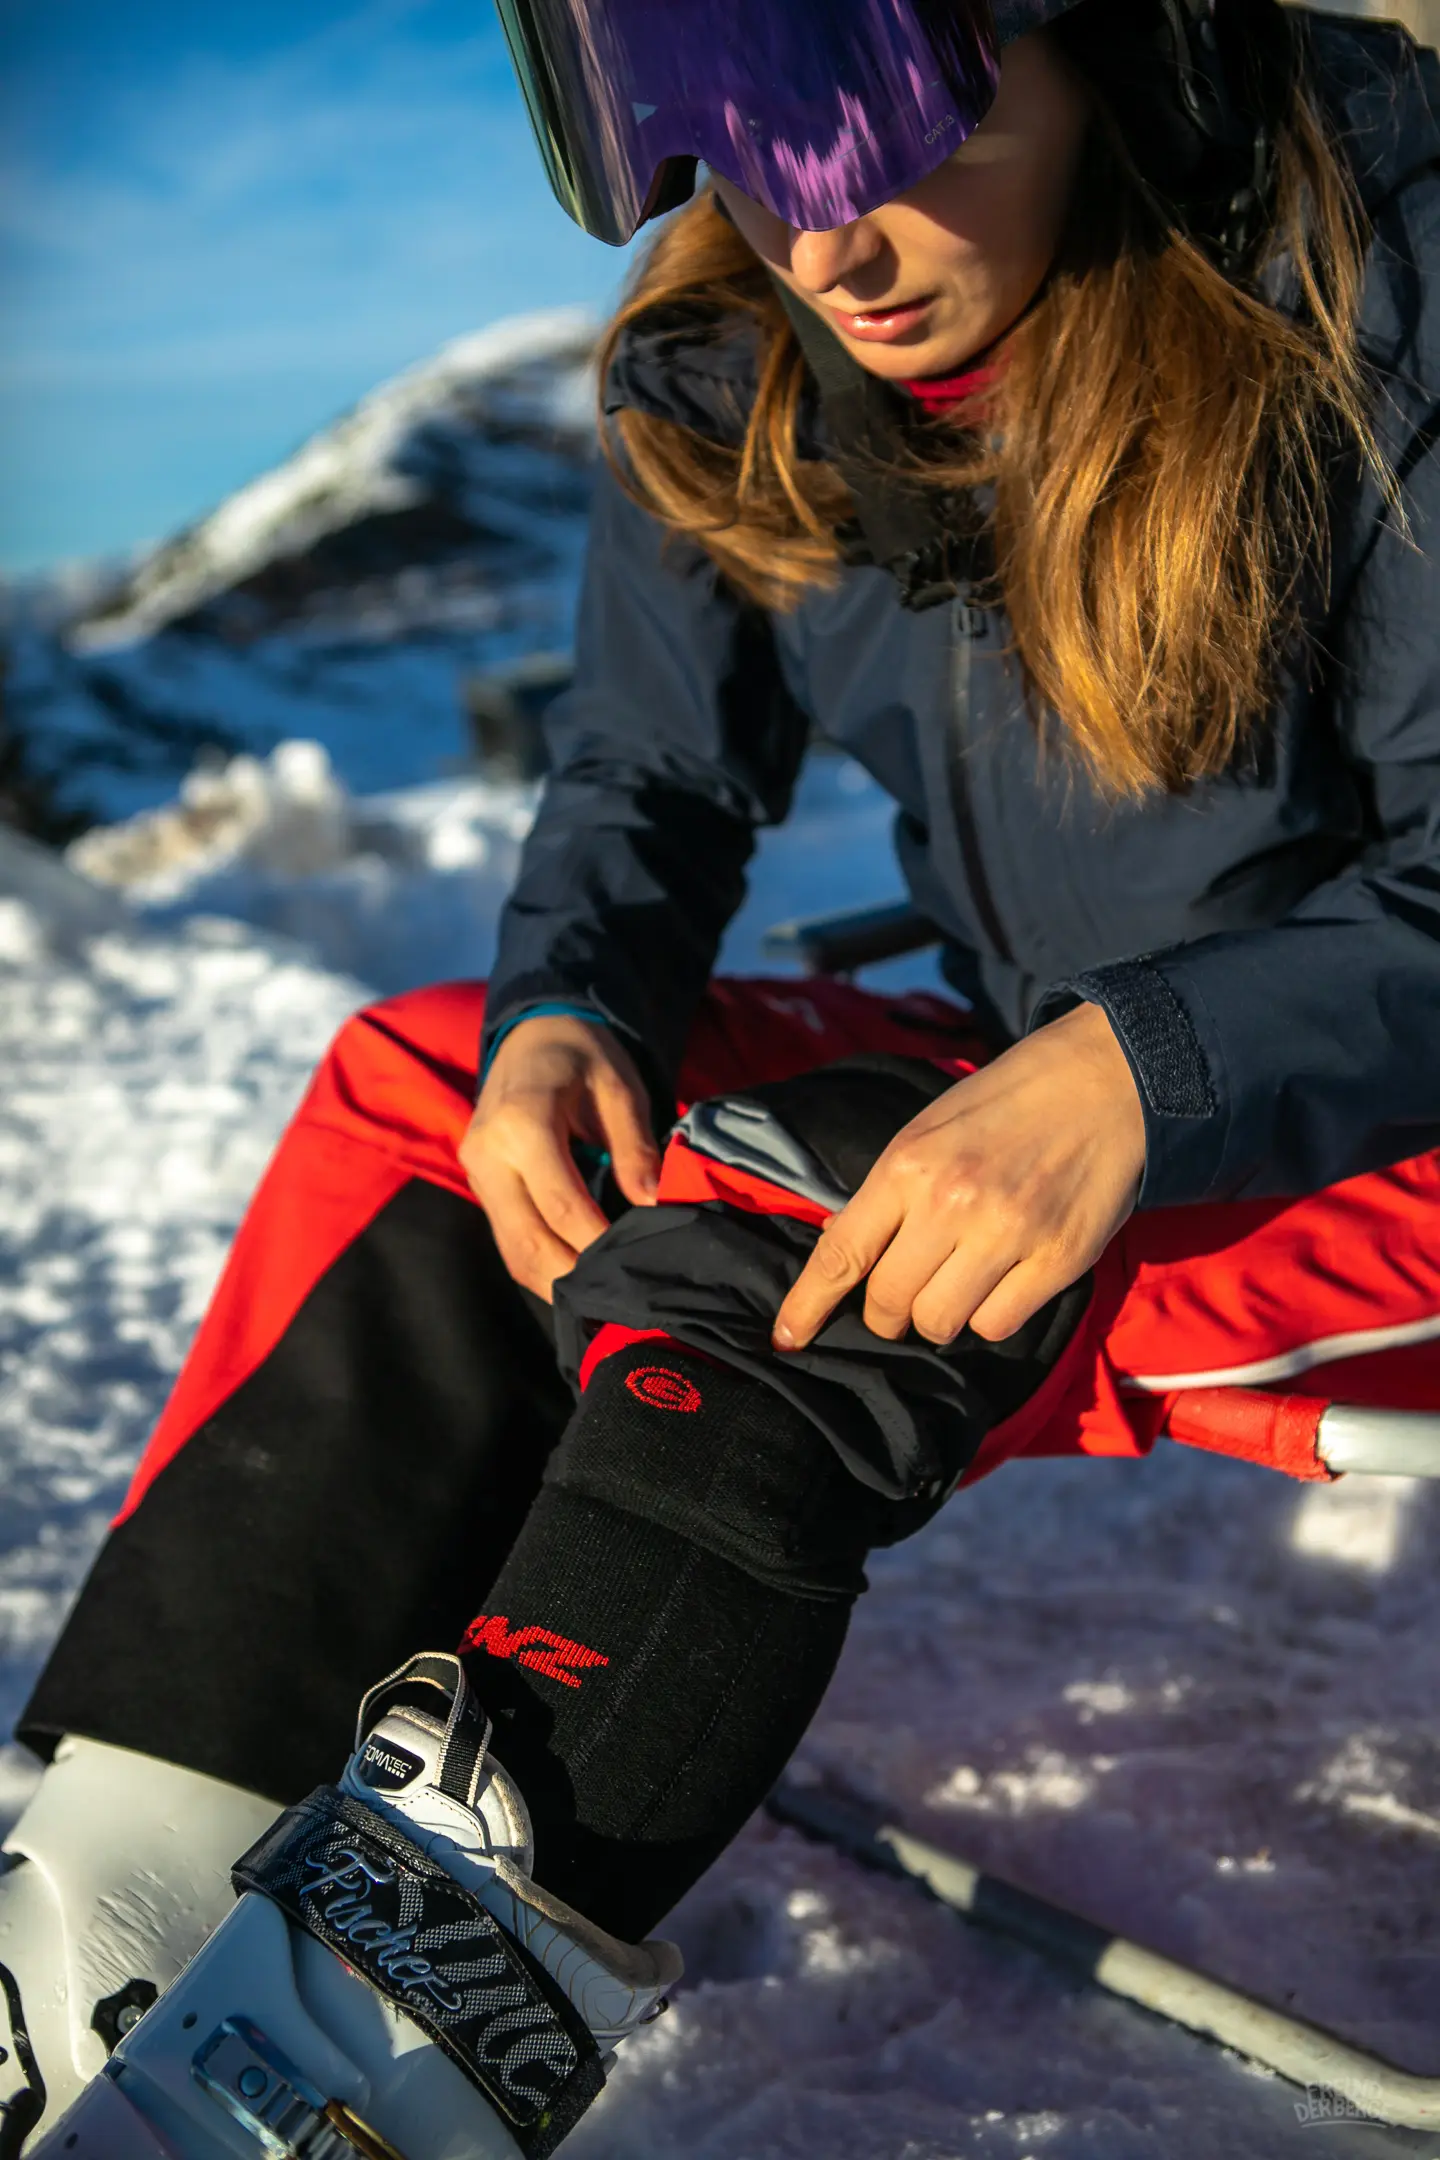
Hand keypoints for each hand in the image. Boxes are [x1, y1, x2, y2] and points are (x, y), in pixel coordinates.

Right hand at [461, 1015, 659, 1300]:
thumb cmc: (584, 1055)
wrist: (533, 1033)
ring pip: (512, 1251)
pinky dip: (540, 1266)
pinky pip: (508, 1240)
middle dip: (574, 1277)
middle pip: (527, 1240)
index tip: (638, 1267)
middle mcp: (487, 1154)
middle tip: (621, 1302)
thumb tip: (654, 1204)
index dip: (598, 1243)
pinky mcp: (480, 1186)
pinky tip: (575, 1281)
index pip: (561, 1204)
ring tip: (601, 1303)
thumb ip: (635, 1148)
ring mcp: (476, 1174)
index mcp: (521, 1123)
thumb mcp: (620, 1089)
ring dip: (555, 1282)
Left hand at [772, 1002, 1144, 1349]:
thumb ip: (888, 1194)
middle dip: (887, 1312)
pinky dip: (991, 1313)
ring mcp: (1006, 1235)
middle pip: (888, 1304)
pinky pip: (996, 1325)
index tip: (786, 1340)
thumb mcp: (928, 1131)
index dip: (807, 1306)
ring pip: (939, 1323)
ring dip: (940, 1313)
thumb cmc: (1005, 1106)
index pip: (841, 1254)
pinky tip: (1004, 1278)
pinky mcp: (1056, 1261)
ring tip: (961, 1279)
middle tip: (906, 1292)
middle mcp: (951, 1204)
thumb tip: (846, 1255)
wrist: (1104, 1081)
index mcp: (908, 1165)